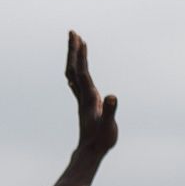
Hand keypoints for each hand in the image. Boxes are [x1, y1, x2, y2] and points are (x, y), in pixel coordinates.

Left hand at [65, 31, 117, 156]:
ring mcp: (83, 100)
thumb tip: (111, 96)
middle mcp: (83, 96)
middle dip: (74, 51)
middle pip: (75, 69)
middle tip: (72, 32)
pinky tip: (75, 72)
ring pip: (75, 75)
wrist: (89, 152)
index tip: (79, 39)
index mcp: (88, 98)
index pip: (82, 72)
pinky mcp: (86, 105)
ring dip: (75, 58)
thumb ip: (110, 110)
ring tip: (77, 43)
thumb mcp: (109, 125)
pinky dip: (77, 72)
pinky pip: (78, 84)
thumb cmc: (101, 140)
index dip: (80, 56)